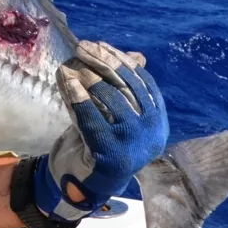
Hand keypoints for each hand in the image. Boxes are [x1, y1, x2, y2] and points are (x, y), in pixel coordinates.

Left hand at [33, 40, 168, 222]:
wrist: (88, 183)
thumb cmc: (102, 142)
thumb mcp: (114, 113)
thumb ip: (124, 88)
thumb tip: (135, 55)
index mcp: (158, 121)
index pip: (143, 82)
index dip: (121, 61)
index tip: (101, 45)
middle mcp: (152, 132)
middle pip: (128, 88)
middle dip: (103, 63)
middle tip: (83, 47)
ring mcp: (134, 145)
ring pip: (112, 101)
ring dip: (90, 78)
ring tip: (73, 65)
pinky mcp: (112, 155)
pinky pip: (94, 120)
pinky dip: (80, 98)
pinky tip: (69, 82)